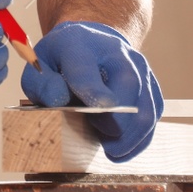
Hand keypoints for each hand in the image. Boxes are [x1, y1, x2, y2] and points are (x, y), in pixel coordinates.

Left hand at [20, 21, 162, 160]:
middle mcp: (115, 50)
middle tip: (105, 141)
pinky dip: (140, 137)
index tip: (98, 111)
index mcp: (79, 43)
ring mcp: (138, 66)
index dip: (93, 90)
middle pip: (128, 83)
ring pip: (146, 103)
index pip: (86, 67)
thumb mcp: (39, 67)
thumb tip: (58, 99)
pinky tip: (123, 148)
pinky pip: (153, 113)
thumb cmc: (61, 60)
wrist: (90, 41)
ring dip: (132, 134)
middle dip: (119, 118)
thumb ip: (42, 84)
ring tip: (112, 151)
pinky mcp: (150, 84)